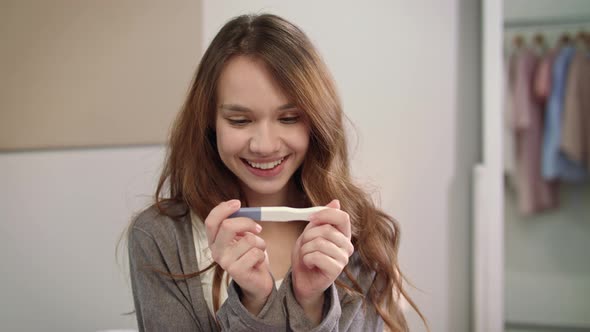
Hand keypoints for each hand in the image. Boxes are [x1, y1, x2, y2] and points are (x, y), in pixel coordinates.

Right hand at [205, 200, 272, 311]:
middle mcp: (216, 252)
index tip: (237, 203)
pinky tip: (258, 262)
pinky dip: (262, 255)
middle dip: (246, 222)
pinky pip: (256, 253)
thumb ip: (238, 224)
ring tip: (257, 251)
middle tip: (257, 228)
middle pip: (227, 226)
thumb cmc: (250, 256)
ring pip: (248, 239)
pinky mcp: (237, 272)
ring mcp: (225, 263)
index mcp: (214, 241)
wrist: (256, 282)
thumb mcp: (242, 237)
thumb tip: (240, 207)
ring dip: (259, 243)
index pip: (211, 221)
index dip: (223, 209)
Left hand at [291, 199, 353, 318]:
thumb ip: (321, 219)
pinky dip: (307, 259)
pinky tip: (309, 264)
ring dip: (305, 248)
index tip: (310, 217)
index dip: (325, 214)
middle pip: (327, 229)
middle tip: (305, 244)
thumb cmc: (307, 255)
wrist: (302, 279)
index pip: (343, 217)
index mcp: (343, 234)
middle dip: (309, 235)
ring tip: (307, 256)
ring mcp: (343, 259)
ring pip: (319, 243)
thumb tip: (336, 202)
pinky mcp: (336, 270)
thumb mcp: (310, 232)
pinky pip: (317, 256)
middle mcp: (347, 245)